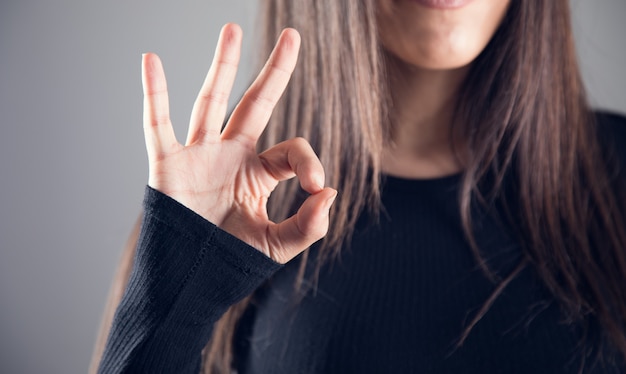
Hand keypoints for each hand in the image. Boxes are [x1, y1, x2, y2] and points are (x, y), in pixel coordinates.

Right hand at [141, 24, 335, 263]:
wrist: (190, 284)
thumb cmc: (231, 264)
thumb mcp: (278, 247)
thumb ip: (309, 225)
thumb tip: (330, 191)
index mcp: (258, 172)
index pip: (292, 149)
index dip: (309, 161)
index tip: (316, 187)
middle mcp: (231, 155)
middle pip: (256, 104)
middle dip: (274, 71)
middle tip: (293, 35)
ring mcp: (199, 156)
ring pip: (212, 102)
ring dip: (223, 66)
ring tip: (232, 29)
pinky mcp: (168, 165)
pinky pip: (157, 124)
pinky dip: (154, 94)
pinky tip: (150, 60)